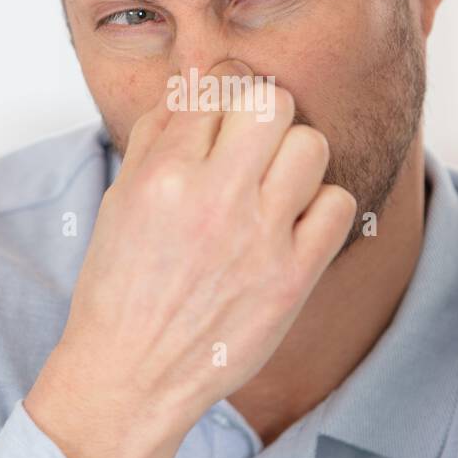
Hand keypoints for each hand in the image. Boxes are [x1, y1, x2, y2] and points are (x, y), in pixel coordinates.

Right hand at [25, 58, 355, 457]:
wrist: (132, 375)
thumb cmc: (121, 287)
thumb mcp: (120, 199)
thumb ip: (158, 135)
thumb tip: (197, 82)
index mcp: (163, 176)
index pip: (214, 88)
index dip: (221, 95)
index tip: (222, 115)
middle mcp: (213, 199)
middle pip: (272, 103)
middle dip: (263, 113)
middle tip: (253, 142)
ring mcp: (259, 238)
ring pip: (311, 145)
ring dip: (295, 155)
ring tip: (274, 182)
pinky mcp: (293, 278)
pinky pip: (337, 204)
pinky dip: (320, 205)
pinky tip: (293, 221)